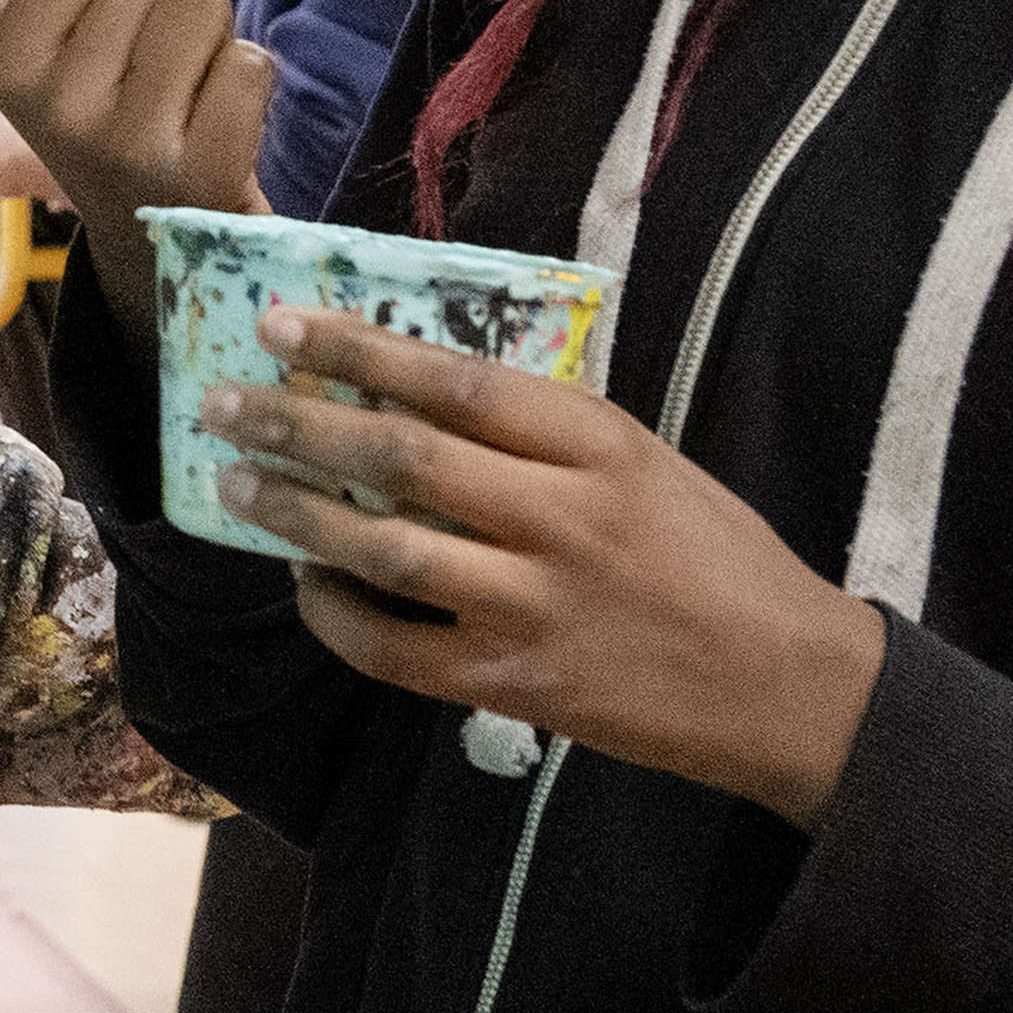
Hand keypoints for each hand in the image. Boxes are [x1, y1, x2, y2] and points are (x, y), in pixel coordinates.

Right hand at [0, 0, 271, 270]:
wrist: (157, 240)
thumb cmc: (97, 112)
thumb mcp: (24, 50)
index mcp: (8, 64)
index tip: (104, 22)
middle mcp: (58, 107)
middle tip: (153, 63)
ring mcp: (130, 144)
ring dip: (214, 32)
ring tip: (186, 87)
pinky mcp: (205, 174)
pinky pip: (252, 62)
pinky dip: (248, 79)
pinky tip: (217, 124)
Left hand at [198, 304, 886, 824]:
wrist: (788, 687)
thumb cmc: (717, 560)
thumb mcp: (648, 464)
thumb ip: (546, 433)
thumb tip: (421, 390)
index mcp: (600, 447)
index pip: (458, 381)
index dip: (360, 350)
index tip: (283, 325)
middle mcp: (562, 521)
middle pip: (402, 458)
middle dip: (297, 424)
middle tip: (224, 403)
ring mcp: (533, 607)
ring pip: (384, 551)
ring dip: (297, 516)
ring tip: (236, 486)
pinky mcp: (513, 685)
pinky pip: (394, 649)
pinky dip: (337, 616)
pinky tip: (308, 585)